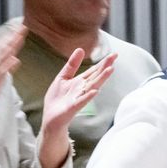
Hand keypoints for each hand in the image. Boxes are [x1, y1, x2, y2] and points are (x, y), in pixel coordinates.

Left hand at [38, 47, 117, 167]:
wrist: (51, 118)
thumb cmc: (57, 99)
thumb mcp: (63, 77)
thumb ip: (72, 65)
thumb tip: (80, 49)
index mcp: (80, 82)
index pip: (94, 70)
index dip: (103, 62)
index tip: (114, 54)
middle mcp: (82, 89)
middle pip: (96, 76)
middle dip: (105, 66)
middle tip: (115, 56)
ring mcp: (79, 98)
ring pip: (92, 86)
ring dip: (101, 79)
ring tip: (110, 70)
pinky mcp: (73, 107)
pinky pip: (81, 101)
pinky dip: (88, 96)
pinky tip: (95, 91)